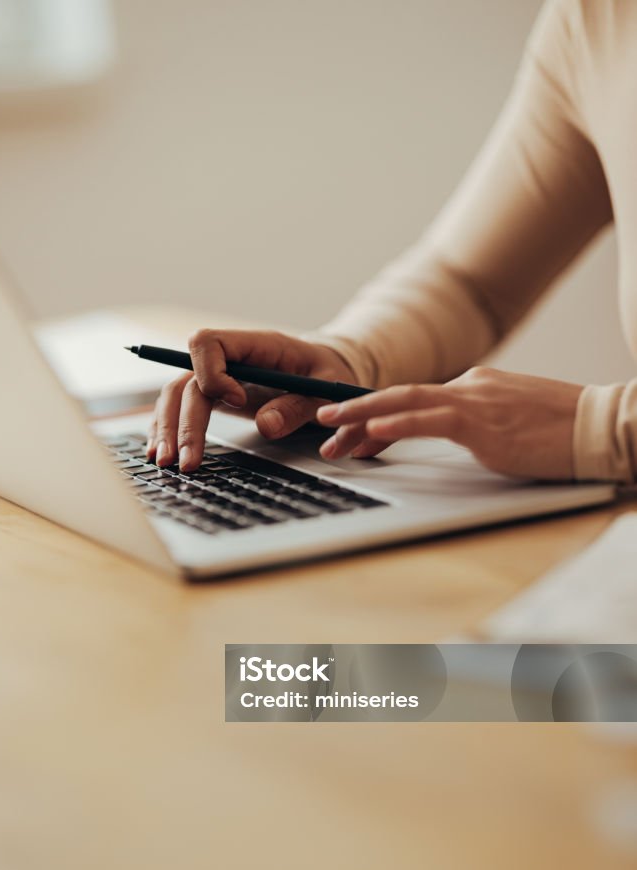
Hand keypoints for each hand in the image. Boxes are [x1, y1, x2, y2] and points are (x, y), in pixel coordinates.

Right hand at [147, 329, 355, 470]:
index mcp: (255, 345)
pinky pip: (180, 408)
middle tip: (185, 459)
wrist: (325, 370)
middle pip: (187, 379)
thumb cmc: (325, 374)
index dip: (213, 373)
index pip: (209, 343)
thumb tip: (266, 426)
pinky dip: (168, 429)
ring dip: (167, 428)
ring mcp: (217, 377)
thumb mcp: (325, 391)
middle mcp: (229, 359)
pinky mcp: (213, 397)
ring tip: (166, 463)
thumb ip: (298, 407)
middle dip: (182, 420)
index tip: (237, 402)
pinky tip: (160, 453)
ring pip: (176, 395)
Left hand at [316, 367, 582, 479]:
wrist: (600, 426)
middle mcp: (470, 387)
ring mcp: (476, 402)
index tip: (348, 426)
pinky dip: (398, 424)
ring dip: (362, 416)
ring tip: (330, 427)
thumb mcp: (512, 420)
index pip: (414, 399)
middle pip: (400, 397)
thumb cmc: (563, 429)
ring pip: (406, 404)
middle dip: (355, 411)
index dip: (375, 411)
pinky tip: (374, 431)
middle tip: (322, 423)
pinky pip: (431, 421)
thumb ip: (479, 420)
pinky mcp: (485, 424)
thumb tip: (456, 429)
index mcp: (475, 386)